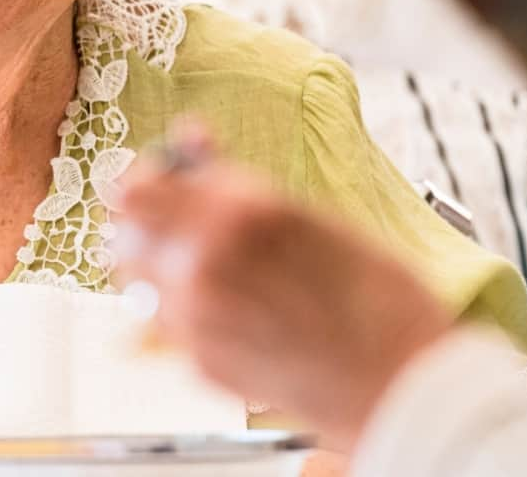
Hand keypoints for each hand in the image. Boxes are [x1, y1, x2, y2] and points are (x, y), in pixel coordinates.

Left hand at [113, 128, 452, 449]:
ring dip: (156, 267)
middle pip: (125, 233)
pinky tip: (229, 310)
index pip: (142, 186)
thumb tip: (192, 142)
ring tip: (200, 267)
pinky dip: (182, 311)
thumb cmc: (378, 300)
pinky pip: (165, 324)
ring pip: (136, 281)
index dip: (150, 179)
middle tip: (175, 222)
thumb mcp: (314, 219)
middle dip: (145, 223)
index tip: (164, 180)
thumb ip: (238, 184)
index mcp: (238, 211)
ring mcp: (196, 318)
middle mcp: (204, 262)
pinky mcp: (199, 363)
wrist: (401, 384)